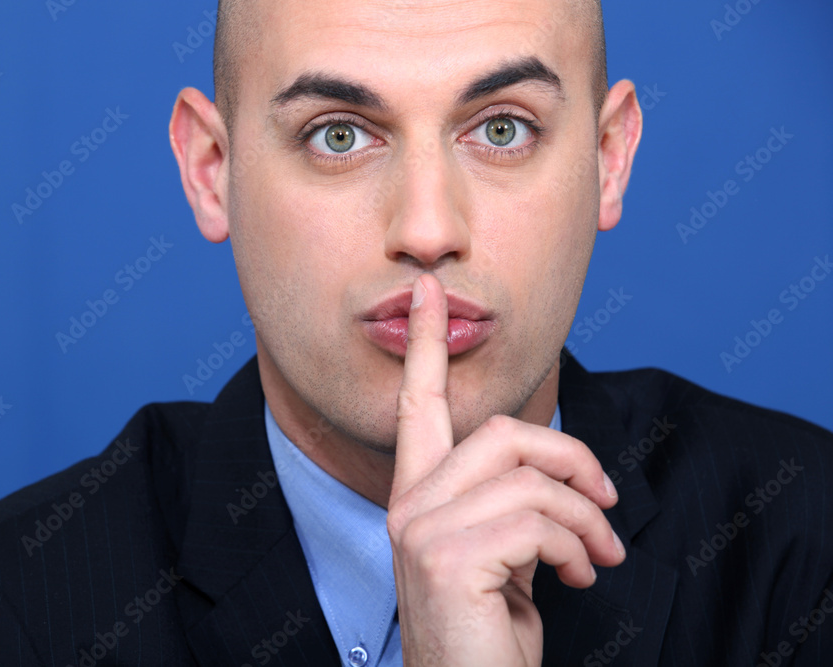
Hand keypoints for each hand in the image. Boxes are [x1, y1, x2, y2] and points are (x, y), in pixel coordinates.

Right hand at [387, 274, 625, 665]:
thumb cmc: (491, 631)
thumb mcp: (507, 554)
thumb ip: (515, 502)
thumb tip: (566, 474)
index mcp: (418, 496)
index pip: (418, 406)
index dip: (424, 344)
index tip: (430, 292)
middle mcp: (409, 505)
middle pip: (503, 432)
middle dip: (572, 458)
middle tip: (607, 498)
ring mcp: (421, 529)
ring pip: (531, 478)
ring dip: (586, 519)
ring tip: (600, 557)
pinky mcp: (447, 557)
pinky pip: (540, 521)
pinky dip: (578, 548)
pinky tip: (578, 581)